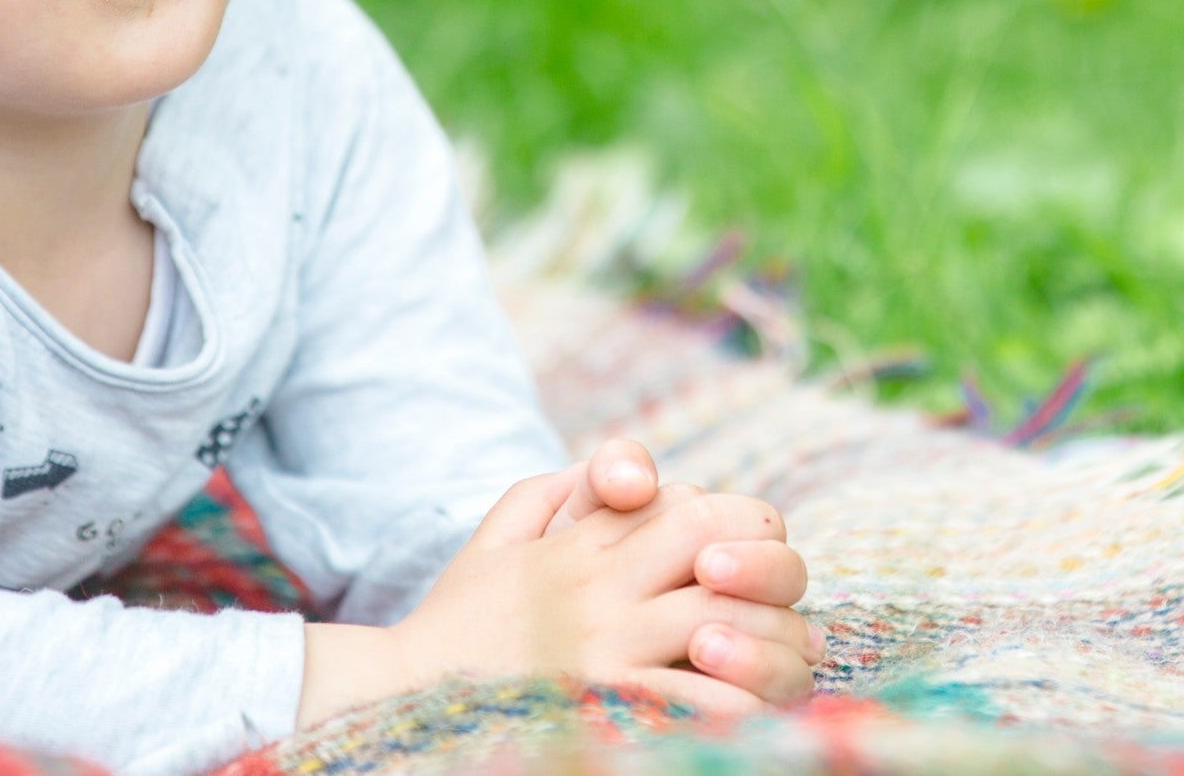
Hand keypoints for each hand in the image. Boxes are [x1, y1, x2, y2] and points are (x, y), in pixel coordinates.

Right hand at [297, 452, 816, 726]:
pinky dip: (742, 702)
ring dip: (773, 642)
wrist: (396, 702)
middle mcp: (599, 588)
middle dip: (773, 572)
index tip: (740, 562)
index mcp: (582, 544)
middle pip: (722, 547)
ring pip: (726, 621)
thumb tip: (615, 471)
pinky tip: (756, 712)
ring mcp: (604, 648)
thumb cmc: (455, 626)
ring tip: (787, 663)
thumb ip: (548, 493)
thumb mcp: (492, 540)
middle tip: (786, 612)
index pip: (689, 505)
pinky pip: (699, 699)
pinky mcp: (608, 705)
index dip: (738, 523)